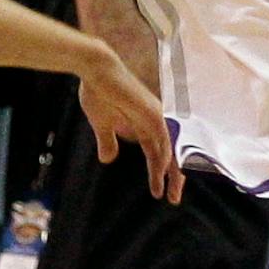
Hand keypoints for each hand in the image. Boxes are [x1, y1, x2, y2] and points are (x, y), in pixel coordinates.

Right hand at [75, 46, 182, 201]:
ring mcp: (154, 114)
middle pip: (171, 152)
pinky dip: (165, 154)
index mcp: (143, 123)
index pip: (158, 152)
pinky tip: (164, 171)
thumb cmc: (97, 91)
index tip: (158, 192)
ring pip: (171, 147)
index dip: (159, 173)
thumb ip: (107, 140)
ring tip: (172, 193)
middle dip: (174, 177)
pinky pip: (163, 137)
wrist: (95, 70)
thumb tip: (108, 159)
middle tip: (173, 199)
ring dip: (173, 171)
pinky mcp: (150, 110)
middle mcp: (153, 120)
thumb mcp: (101, 124)